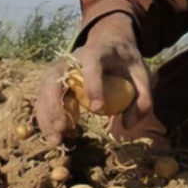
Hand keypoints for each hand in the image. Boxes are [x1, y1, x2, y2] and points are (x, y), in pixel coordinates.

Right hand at [34, 12, 153, 145]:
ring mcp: (59, 70)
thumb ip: (142, 98)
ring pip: (45, 90)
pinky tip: (57, 136)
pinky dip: (46, 119)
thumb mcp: (141, 75)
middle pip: (56, 77)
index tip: (98, 109)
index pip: (91, 63)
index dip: (92, 84)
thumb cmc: (125, 63)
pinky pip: (44, 99)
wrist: (109, 46)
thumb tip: (128, 125)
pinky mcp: (53, 82)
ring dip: (47, 116)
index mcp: (97, 52)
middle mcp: (72, 59)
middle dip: (55, 103)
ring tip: (56, 140)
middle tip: (63, 128)